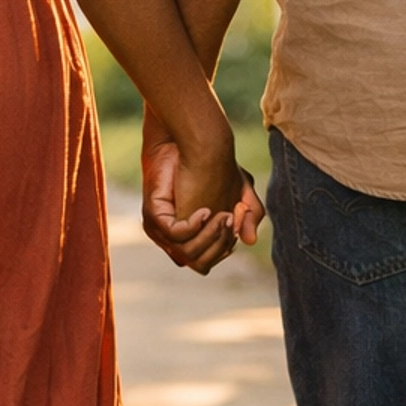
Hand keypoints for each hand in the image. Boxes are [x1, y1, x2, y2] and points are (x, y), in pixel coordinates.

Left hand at [141, 130, 264, 274]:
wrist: (193, 142)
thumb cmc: (216, 165)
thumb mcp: (241, 191)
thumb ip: (250, 215)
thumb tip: (249, 240)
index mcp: (191, 236)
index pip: (209, 260)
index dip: (225, 246)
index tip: (237, 223)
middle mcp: (173, 237)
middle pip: (200, 264)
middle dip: (220, 244)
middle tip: (230, 218)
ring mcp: (161, 228)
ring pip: (188, 255)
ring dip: (211, 236)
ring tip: (222, 213)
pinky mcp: (154, 215)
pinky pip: (175, 235)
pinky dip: (195, 226)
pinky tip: (205, 210)